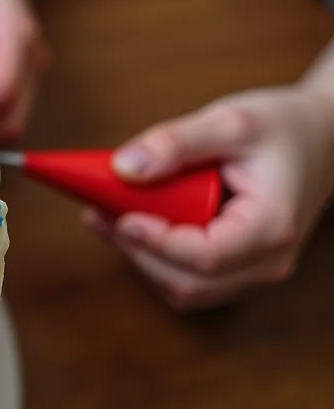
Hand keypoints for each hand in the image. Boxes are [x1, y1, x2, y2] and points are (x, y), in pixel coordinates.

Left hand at [84, 87, 333, 309]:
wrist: (324, 137)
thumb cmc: (284, 128)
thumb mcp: (232, 121)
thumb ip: (177, 141)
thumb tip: (123, 167)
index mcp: (271, 227)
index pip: (206, 257)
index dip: (157, 243)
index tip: (120, 218)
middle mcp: (266, 261)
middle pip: (187, 281)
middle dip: (137, 251)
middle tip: (97, 212)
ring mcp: (251, 270)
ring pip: (183, 288)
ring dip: (138, 257)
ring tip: (104, 215)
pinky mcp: (235, 268)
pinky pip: (187, 279)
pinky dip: (153, 258)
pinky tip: (128, 225)